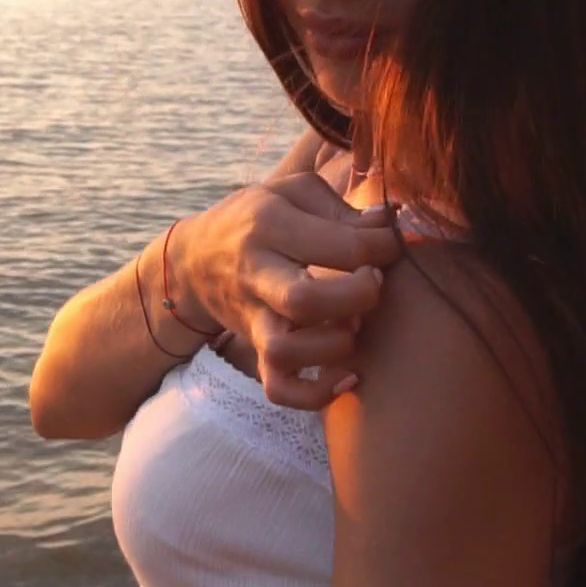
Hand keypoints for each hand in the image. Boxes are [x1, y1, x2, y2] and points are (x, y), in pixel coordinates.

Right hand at [168, 171, 403, 408]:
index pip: (342, 245)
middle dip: (358, 297)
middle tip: (373, 282)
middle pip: (304, 301)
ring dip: (334, 345)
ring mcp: (253, 316)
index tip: (392, 245)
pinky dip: (315, 393)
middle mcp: (257, 272)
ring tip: (354, 325)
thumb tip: (390, 222)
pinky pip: (279, 387)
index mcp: (271, 223)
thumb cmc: (258, 218)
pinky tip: (347, 377)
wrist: (194, 258)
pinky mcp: (255, 348)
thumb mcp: (292, 192)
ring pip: (285, 350)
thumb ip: (341, 207)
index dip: (383, 248)